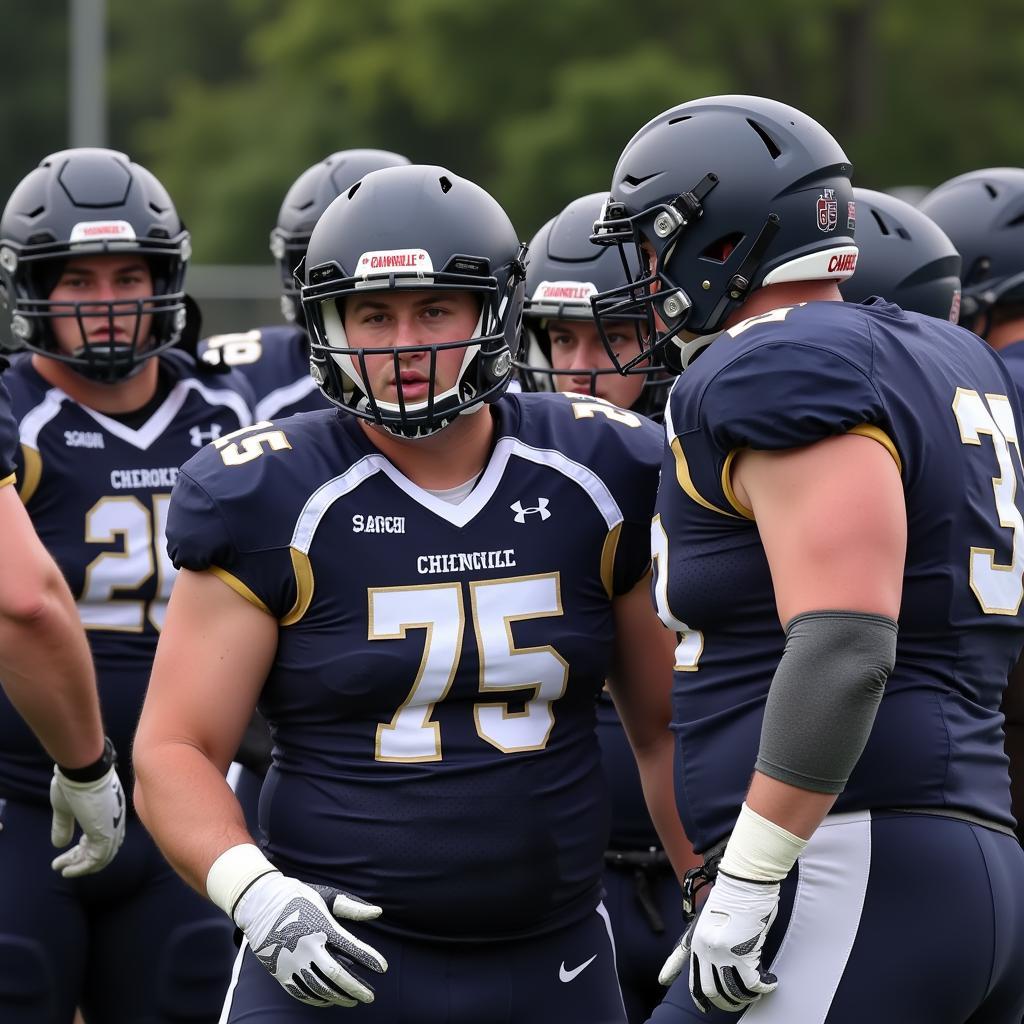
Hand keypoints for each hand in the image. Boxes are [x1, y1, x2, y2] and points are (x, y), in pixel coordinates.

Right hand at [49, 764, 125, 876]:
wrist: (82, 771)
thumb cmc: (74, 783)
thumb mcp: (65, 808)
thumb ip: (64, 826)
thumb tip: (59, 845)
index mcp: (109, 812)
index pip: (102, 837)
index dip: (84, 850)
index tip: (66, 858)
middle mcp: (115, 821)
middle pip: (103, 849)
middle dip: (82, 860)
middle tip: (62, 866)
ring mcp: (112, 827)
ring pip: (102, 856)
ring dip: (81, 866)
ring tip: (63, 870)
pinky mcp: (106, 832)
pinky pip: (97, 858)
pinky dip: (83, 868)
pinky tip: (67, 871)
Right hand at [234, 872, 387, 1007]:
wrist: (260, 903)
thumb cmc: (298, 897)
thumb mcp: (326, 897)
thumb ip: (352, 907)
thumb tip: (379, 912)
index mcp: (323, 927)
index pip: (352, 947)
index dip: (369, 959)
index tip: (383, 967)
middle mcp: (309, 947)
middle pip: (337, 975)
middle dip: (356, 988)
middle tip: (370, 997)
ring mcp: (293, 962)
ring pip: (320, 988)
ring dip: (339, 997)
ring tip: (353, 1000)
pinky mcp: (280, 972)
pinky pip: (301, 992)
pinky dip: (317, 999)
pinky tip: (329, 999)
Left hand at [685, 872, 779, 1012]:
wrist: (744, 881)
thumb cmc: (732, 894)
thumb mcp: (711, 917)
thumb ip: (711, 940)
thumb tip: (720, 961)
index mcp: (697, 941)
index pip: (690, 974)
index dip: (697, 996)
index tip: (699, 1007)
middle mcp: (706, 951)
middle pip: (711, 991)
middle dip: (725, 1001)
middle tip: (738, 1001)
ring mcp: (722, 954)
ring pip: (732, 991)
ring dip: (746, 997)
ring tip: (755, 992)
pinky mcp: (742, 955)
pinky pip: (753, 984)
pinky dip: (764, 987)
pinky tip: (770, 981)